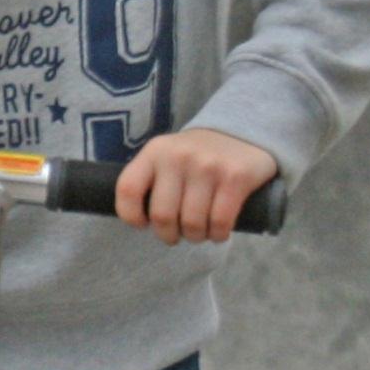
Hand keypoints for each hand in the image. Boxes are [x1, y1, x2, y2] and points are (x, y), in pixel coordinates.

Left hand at [116, 127, 279, 245]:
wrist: (242, 132)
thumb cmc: (197, 155)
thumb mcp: (167, 156)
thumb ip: (152, 181)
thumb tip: (141, 221)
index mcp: (155, 152)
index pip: (128, 189)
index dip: (131, 216)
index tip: (143, 225)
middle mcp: (178, 157)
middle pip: (162, 216)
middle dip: (169, 235)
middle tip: (177, 234)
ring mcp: (207, 166)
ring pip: (192, 223)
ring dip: (196, 237)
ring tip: (199, 232)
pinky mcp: (235, 178)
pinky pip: (220, 222)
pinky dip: (218, 235)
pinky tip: (218, 231)